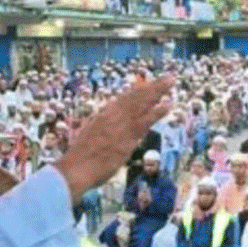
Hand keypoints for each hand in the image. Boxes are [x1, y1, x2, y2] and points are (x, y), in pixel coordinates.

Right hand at [56, 76, 173, 201]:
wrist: (76, 168)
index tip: (149, 85)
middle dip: (153, 87)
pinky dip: (157, 112)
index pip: (125, 99)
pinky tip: (168, 105)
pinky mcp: (128, 136)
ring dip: (157, 92)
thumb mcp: (89, 135)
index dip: (139, 92)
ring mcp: (121, 124)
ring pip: (142, 104)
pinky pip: (145, 121)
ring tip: (170, 82)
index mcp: (104, 114)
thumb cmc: (79, 157)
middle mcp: (113, 115)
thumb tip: (108, 124)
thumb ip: (101, 127)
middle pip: (136, 97)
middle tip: (168, 78)